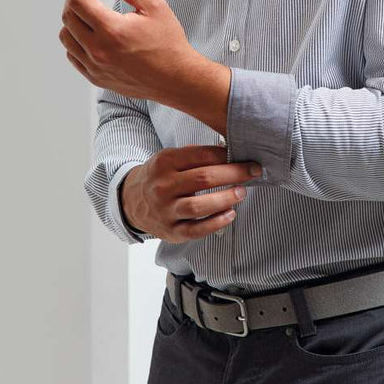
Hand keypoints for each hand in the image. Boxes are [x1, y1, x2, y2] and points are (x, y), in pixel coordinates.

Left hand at [58, 0, 193, 103]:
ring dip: (72, 18)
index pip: (77, 1)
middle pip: (68, 17)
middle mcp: (99, 50)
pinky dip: (74, 40)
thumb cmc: (169, 43)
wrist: (177, 79)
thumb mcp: (153, 5)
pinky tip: (88, 32)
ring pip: (66, 37)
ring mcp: (95, 67)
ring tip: (87, 11)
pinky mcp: (96, 78)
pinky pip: (73, 56)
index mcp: (112, 30)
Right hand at [120, 145, 262, 242]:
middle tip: (252, 172)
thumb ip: (196, 156)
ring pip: (198, 206)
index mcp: (165, 162)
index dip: (226, 156)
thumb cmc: (160, 176)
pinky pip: (195, 230)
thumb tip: (230, 152)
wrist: (131, 200)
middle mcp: (163, 186)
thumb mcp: (170, 158)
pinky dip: (216, 223)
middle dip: (233, 174)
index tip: (244, 156)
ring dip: (225, 199)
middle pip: (203, 178)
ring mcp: (166, 210)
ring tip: (241, 193)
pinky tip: (230, 214)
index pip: (200, 155)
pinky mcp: (171, 231)